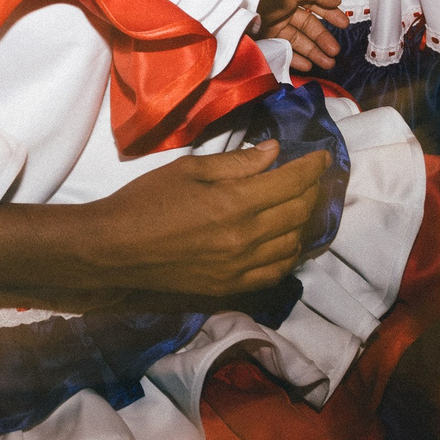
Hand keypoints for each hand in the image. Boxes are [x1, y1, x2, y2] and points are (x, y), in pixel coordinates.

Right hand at [76, 143, 335, 296]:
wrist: (115, 250)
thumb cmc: (146, 201)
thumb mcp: (189, 169)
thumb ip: (236, 163)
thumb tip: (274, 152)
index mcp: (235, 203)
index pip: (291, 183)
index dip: (313, 167)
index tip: (324, 156)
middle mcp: (246, 239)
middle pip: (298, 213)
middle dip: (313, 191)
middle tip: (314, 177)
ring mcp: (241, 268)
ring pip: (293, 244)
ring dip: (304, 222)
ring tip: (304, 205)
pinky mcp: (231, 287)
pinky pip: (275, 272)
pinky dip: (289, 254)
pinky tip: (287, 241)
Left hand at [252, 0, 347, 69]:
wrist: (235, 11)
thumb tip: (337, 0)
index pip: (314, 6)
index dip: (329, 14)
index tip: (344, 25)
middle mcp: (284, 12)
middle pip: (309, 27)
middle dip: (324, 39)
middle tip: (335, 51)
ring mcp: (275, 28)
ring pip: (300, 42)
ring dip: (315, 53)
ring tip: (328, 63)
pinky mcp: (266, 42)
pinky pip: (285, 51)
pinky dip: (297, 59)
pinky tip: (308, 66)